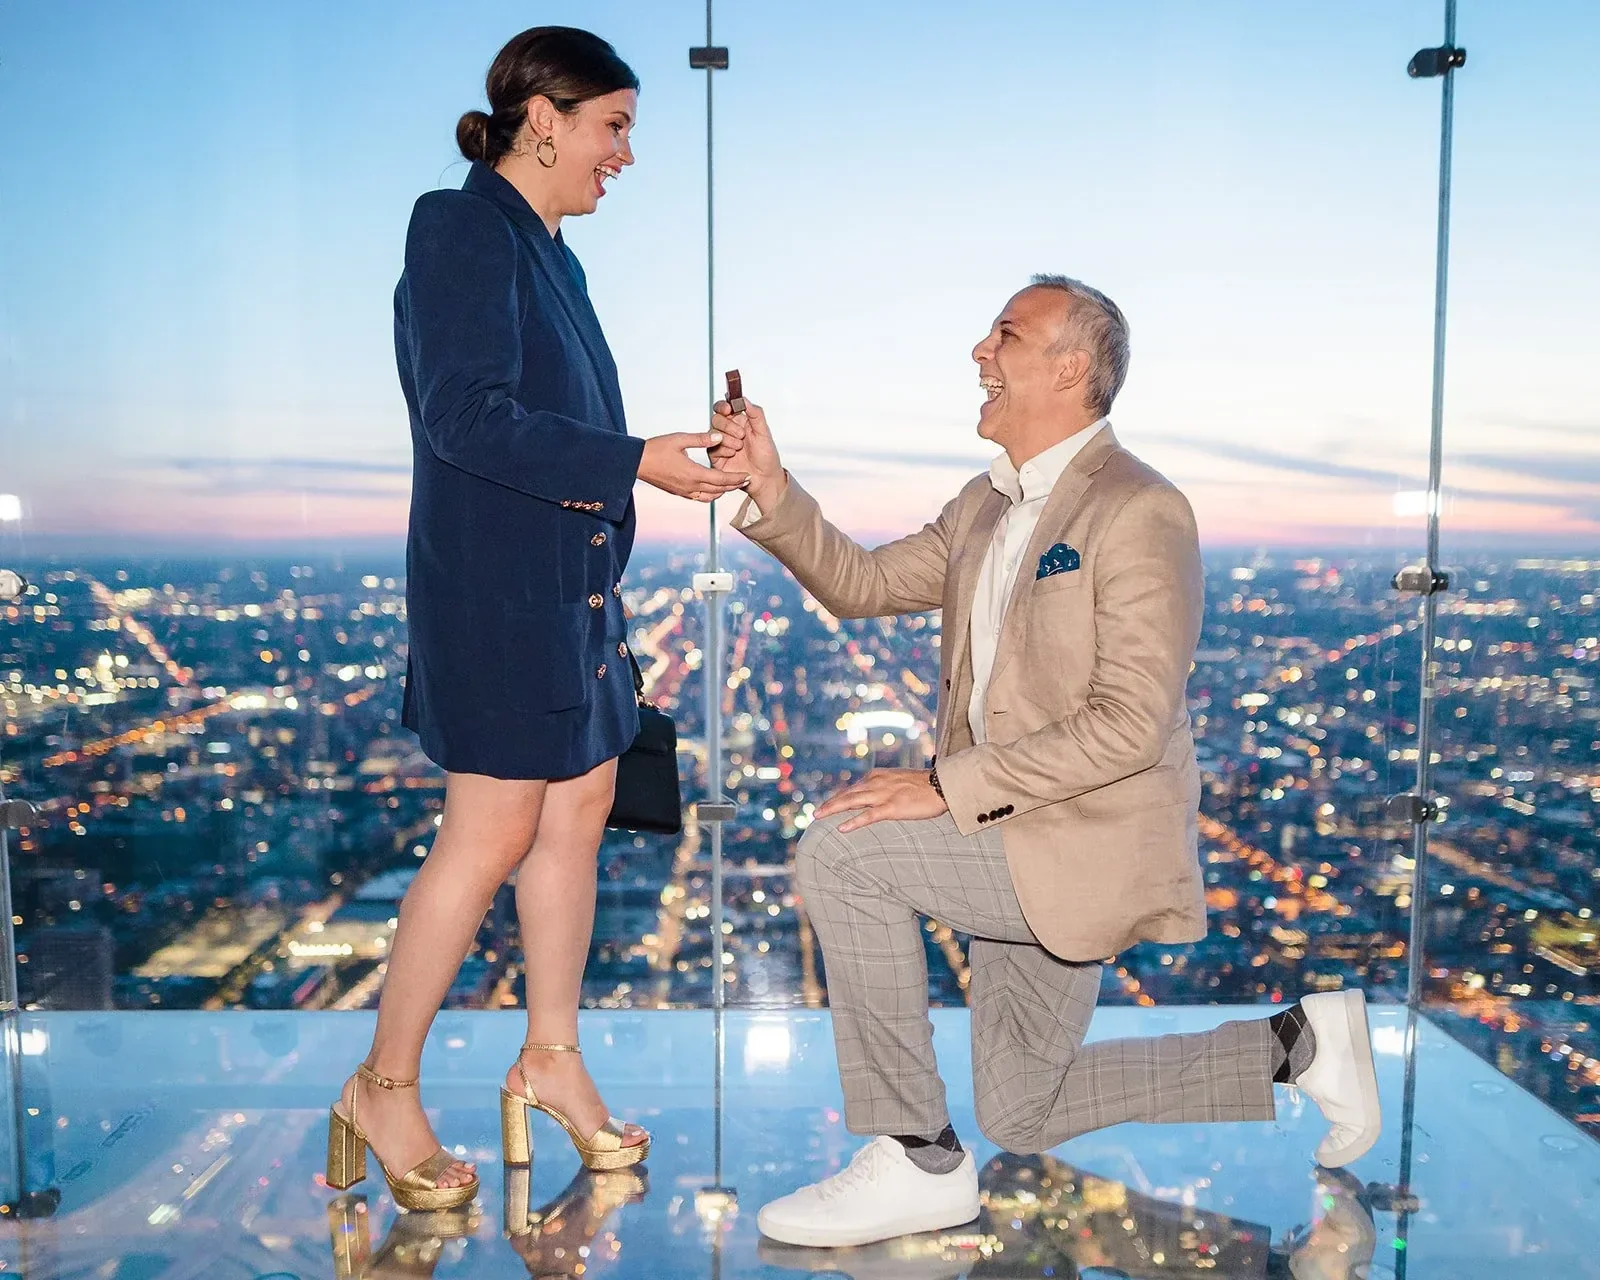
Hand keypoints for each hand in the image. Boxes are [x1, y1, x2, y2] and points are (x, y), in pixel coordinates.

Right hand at [638, 431, 750, 502]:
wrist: (636, 463)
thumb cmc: (656, 449)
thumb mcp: (680, 439)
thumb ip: (701, 438)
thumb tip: (719, 436)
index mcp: (693, 473)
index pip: (721, 479)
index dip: (736, 478)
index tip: (748, 476)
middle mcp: (691, 486)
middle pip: (719, 490)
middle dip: (734, 485)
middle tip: (746, 480)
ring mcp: (685, 492)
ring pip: (711, 496)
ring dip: (723, 491)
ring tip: (732, 483)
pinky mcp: (679, 492)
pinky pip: (700, 497)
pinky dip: (711, 494)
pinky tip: (714, 487)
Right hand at [711, 399, 785, 508]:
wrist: (764, 479)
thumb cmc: (766, 456)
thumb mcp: (764, 432)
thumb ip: (755, 413)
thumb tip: (743, 398)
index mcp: (740, 421)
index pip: (725, 407)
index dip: (724, 406)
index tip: (729, 408)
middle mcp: (729, 431)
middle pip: (716, 418)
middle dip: (728, 425)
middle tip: (742, 435)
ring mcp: (721, 443)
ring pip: (713, 432)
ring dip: (727, 439)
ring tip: (740, 448)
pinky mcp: (716, 456)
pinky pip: (712, 447)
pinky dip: (723, 450)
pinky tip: (733, 455)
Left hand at [813, 769, 948, 833]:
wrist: (942, 785)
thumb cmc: (925, 785)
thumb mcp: (901, 780)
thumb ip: (886, 785)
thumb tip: (877, 795)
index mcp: (878, 776)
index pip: (854, 788)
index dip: (839, 797)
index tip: (829, 805)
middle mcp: (877, 783)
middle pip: (847, 794)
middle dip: (830, 803)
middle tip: (816, 814)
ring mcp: (884, 795)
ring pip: (852, 802)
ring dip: (833, 809)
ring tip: (819, 817)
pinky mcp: (892, 808)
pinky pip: (869, 816)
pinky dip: (854, 822)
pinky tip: (842, 828)